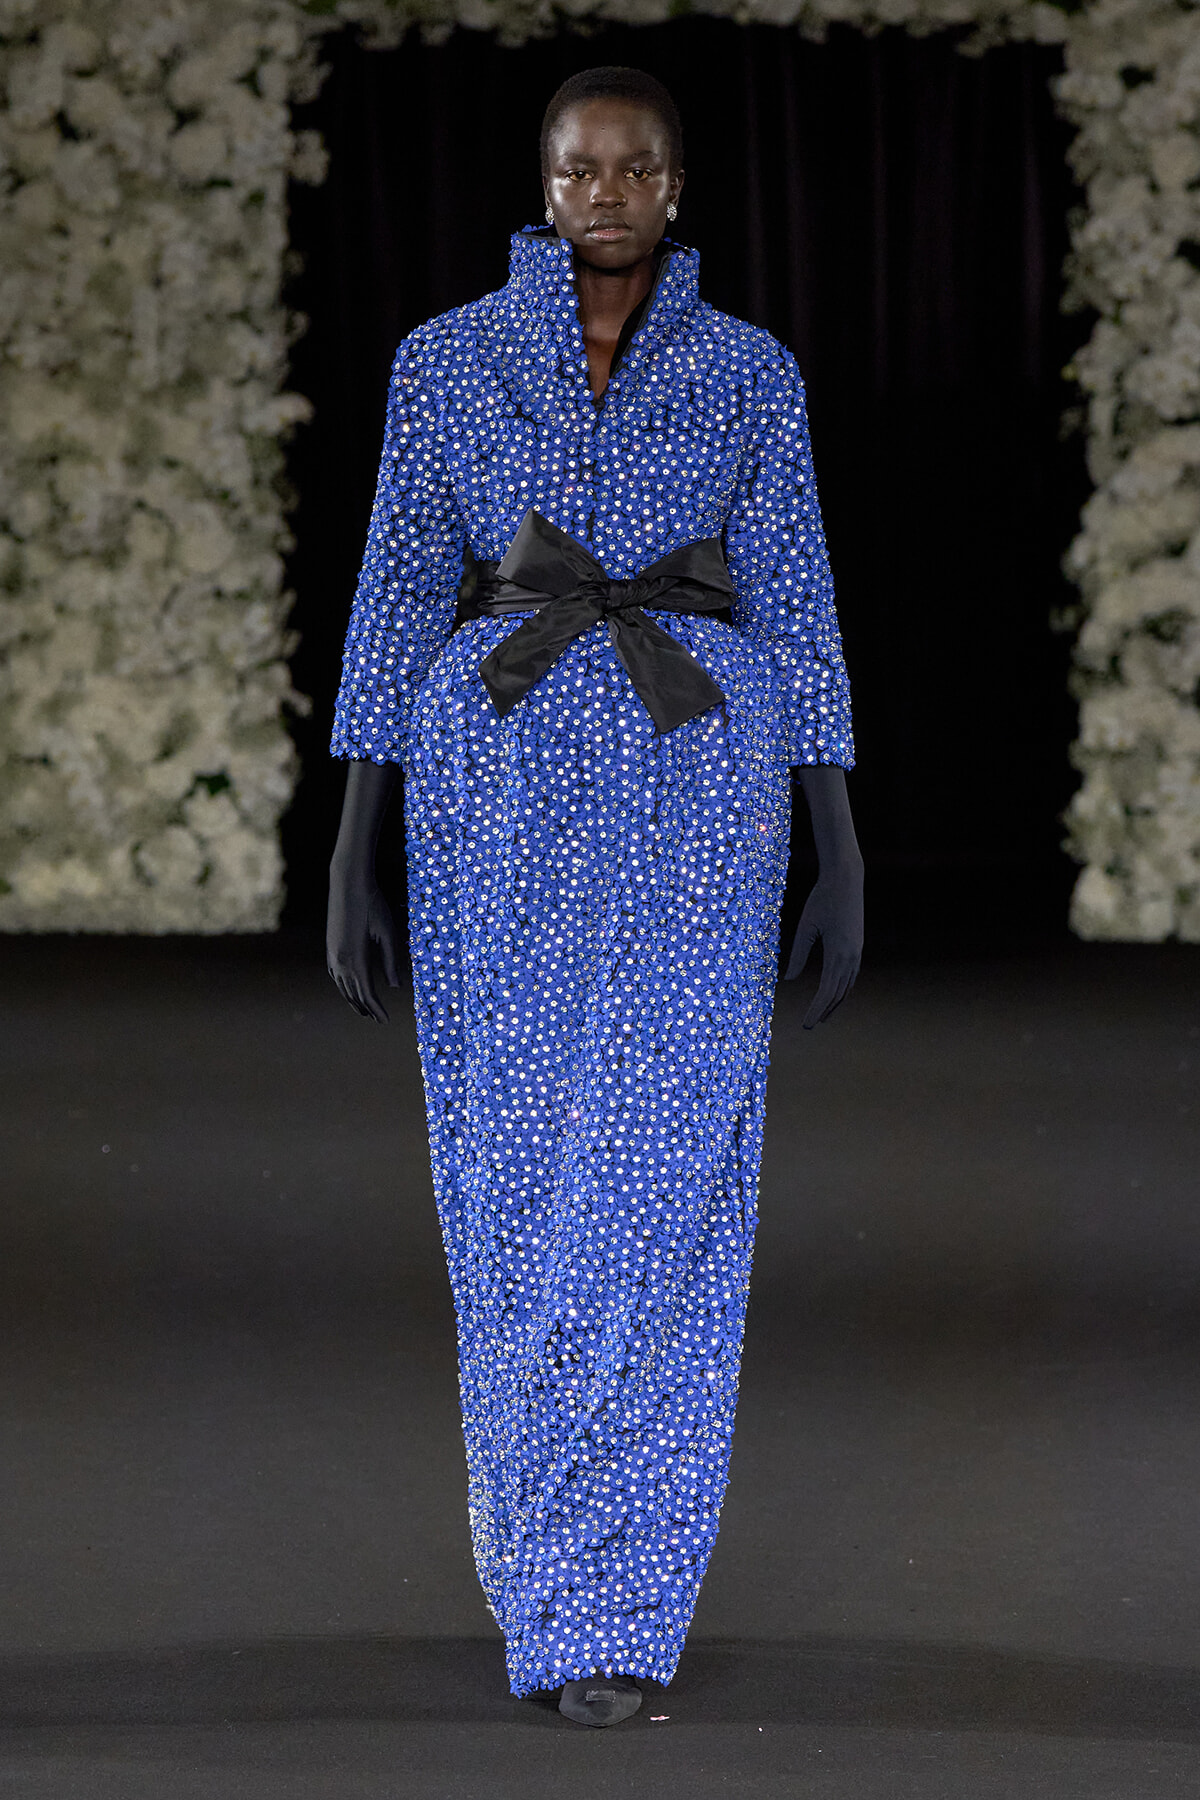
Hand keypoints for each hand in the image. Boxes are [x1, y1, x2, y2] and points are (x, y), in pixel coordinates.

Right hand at [326, 872, 403, 1021]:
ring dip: (354, 1000)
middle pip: (354, 994)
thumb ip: (391, 961)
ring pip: (343, 987)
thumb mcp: (387, 932)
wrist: (347, 883)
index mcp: (356, 958)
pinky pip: (336, 975)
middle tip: (379, 1020)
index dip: (377, 1009)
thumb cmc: (372, 904)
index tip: (386, 1021)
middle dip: (367, 1008)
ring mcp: (332, 954)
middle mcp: (340, 960)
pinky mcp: (330, 948)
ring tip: (365, 1010)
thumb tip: (396, 987)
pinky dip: (345, 987)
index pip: (367, 993)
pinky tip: (350, 989)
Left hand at [783, 857, 862, 1027]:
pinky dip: (842, 989)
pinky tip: (834, 993)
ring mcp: (857, 952)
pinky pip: (850, 975)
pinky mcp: (857, 946)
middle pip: (838, 994)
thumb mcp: (805, 927)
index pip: (826, 992)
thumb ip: (799, 955)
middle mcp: (851, 957)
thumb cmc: (822, 900)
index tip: (806, 1024)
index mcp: (838, 954)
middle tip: (809, 1026)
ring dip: (834, 1003)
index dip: (815, 1010)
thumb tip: (788, 979)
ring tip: (821, 1015)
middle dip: (823, 1011)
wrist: (846, 879)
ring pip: (847, 986)